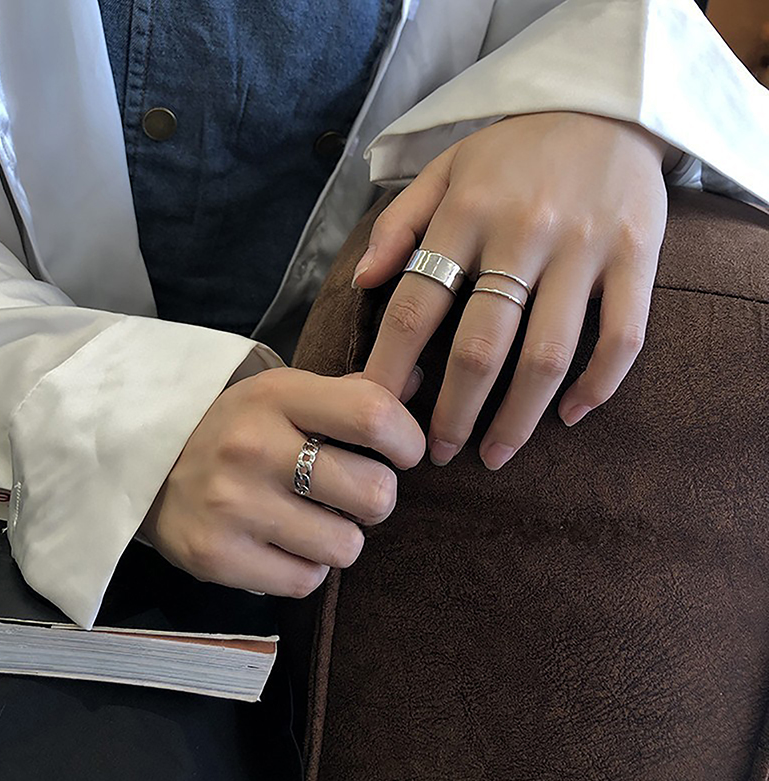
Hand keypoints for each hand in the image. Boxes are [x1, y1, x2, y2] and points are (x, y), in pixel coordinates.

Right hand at [141, 367, 424, 596]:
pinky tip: (283, 543)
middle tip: (350, 492)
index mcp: (277, 395)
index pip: (374, 415)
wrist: (144, 462)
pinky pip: (307, 581)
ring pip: (346, 546)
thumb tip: (420, 384)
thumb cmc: (235, 426)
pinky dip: (306, 567)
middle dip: (376, 499)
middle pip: (374, 493)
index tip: (400, 453)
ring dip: (341, 538)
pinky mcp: (216, 557)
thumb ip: (352, 393)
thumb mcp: (284, 394)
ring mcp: (232, 506)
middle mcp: (253, 447)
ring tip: (312, 519)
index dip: (406, 441)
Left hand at [356, 112, 668, 467]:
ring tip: (494, 456)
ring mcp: (585, 246)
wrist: (608, 105)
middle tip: (437, 453)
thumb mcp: (446, 167)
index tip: (378, 410)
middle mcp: (524, 231)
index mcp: (468, 211)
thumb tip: (363, 281)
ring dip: (518, 419)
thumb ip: (399, 223)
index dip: (392, 366)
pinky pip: (622, 338)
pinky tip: (570, 417)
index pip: (418, 305)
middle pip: (481, 347)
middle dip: (454, 413)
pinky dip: (597, 387)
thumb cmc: (514, 150)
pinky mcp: (638, 256)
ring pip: (548, 356)